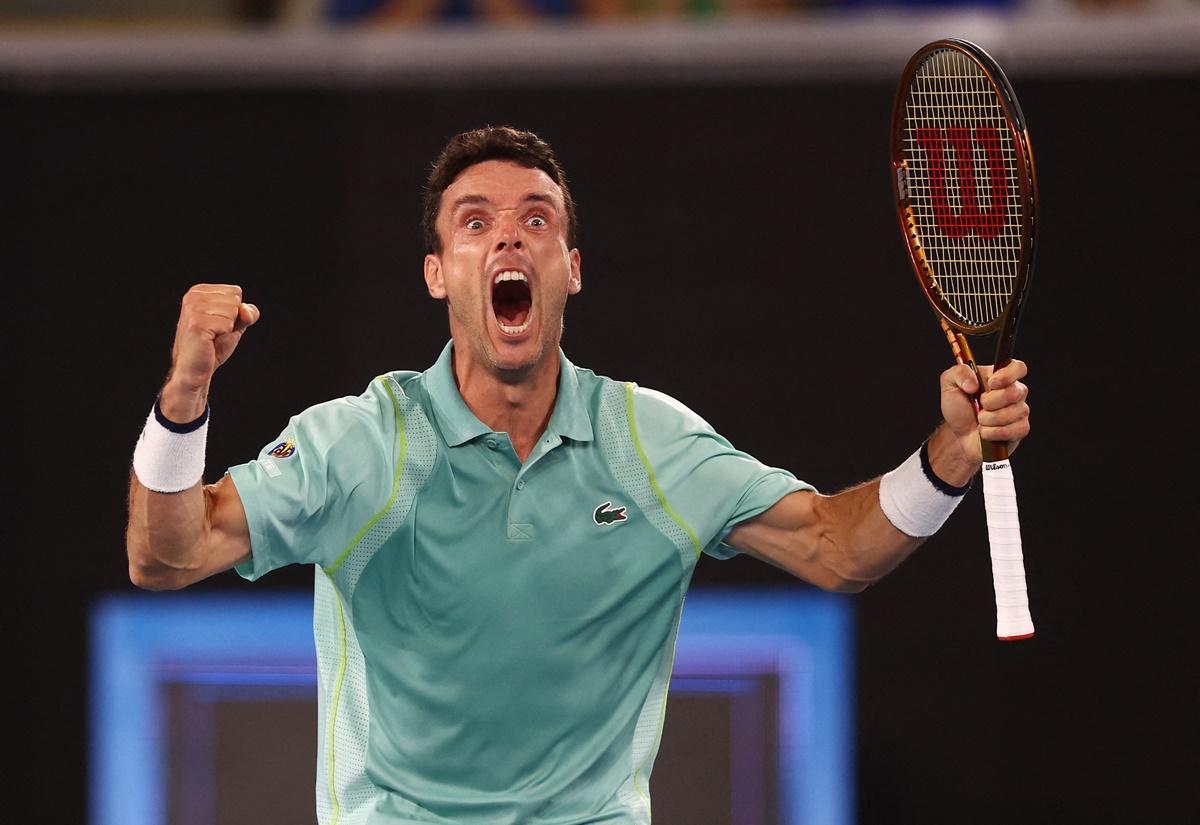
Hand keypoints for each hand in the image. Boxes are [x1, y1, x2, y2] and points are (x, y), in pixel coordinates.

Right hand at [161, 284, 259, 421]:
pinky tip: (209, 341)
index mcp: (199, 291)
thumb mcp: (235, 325)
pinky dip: (224, 335)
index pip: (235, 291)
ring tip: (211, 337)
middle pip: (235, 300)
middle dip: (232, 320)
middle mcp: (192, 296)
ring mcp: (193, 309)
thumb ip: (247, 314)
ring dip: (227, 328)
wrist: (195, 370)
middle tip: (215, 333)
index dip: (234, 312)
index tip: (218, 324)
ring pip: (232, 311)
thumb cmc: (212, 347)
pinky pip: (227, 324)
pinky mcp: (196, 324)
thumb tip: (246, 310)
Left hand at [940, 359, 1030, 466]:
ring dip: (988, 419)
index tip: (991, 384)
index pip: (1018, 367)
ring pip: (1012, 413)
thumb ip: (958, 373)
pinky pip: (1014, 430)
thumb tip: (973, 383)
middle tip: (979, 405)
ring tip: (980, 420)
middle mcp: (1014, 391)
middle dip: (990, 402)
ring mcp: (1020, 410)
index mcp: (1000, 376)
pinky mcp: (1021, 428)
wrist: (958, 434)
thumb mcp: (949, 384)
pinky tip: (986, 431)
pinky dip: (993, 433)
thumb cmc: (959, 408)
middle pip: (1014, 392)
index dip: (1008, 375)